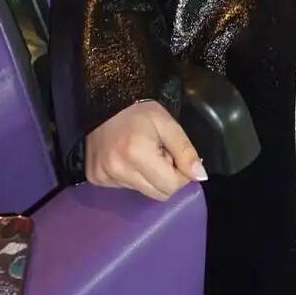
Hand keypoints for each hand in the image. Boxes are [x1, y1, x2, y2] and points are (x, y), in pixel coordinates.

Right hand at [86, 100, 206, 200]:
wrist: (105, 100)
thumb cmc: (139, 111)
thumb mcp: (168, 124)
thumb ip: (185, 151)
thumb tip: (200, 176)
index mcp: (137, 153)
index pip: (170, 186)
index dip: (180, 174)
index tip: (175, 156)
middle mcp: (117, 169)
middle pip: (157, 194)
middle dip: (165, 177)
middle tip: (159, 154)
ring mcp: (103, 176)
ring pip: (142, 191)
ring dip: (148, 176)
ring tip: (141, 152)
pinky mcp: (95, 178)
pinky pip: (124, 188)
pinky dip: (131, 176)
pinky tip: (127, 157)